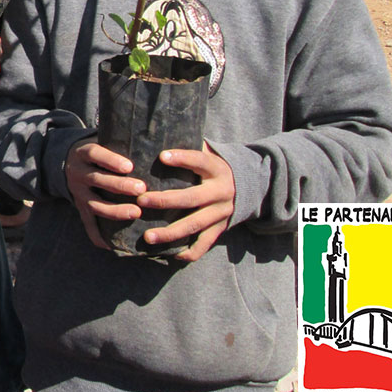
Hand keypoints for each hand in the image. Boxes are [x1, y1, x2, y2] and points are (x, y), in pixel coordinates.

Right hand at [64, 140, 145, 249]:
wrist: (63, 161)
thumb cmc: (96, 151)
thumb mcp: (100, 141)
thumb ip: (120, 142)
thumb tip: (154, 139)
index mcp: (82, 153)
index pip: (94, 154)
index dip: (110, 160)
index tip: (130, 166)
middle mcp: (78, 173)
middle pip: (97, 179)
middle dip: (119, 185)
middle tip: (142, 189)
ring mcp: (78, 192)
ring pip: (94, 203)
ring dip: (114, 210)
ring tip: (136, 212)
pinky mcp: (79, 207)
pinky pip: (87, 224)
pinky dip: (98, 236)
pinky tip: (111, 246)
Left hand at [135, 144, 234, 261]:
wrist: (250, 186)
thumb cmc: (213, 167)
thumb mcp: (208, 154)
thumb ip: (187, 148)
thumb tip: (153, 135)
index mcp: (216, 169)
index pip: (199, 161)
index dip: (182, 158)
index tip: (161, 156)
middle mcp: (220, 192)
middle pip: (191, 198)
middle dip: (165, 200)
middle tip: (141, 200)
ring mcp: (221, 213)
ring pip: (195, 225)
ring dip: (170, 232)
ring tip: (147, 236)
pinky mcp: (221, 229)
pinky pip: (205, 244)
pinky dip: (189, 252)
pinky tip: (170, 255)